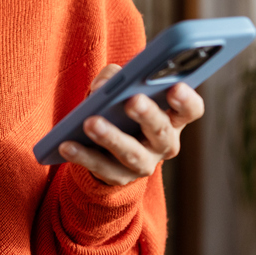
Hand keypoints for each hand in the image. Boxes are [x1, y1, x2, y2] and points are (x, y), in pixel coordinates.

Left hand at [57, 64, 203, 185]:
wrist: (108, 148)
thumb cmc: (119, 107)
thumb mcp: (119, 88)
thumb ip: (114, 77)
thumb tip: (102, 88)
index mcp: (172, 117)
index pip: (190, 110)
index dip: (186, 100)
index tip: (176, 86)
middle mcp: (164, 143)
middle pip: (161, 131)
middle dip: (147, 115)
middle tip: (133, 100)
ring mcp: (144, 163)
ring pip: (131, 153)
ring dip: (111, 137)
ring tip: (90, 122)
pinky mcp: (119, 177)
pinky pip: (100, 167)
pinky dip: (82, 155)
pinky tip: (66, 145)